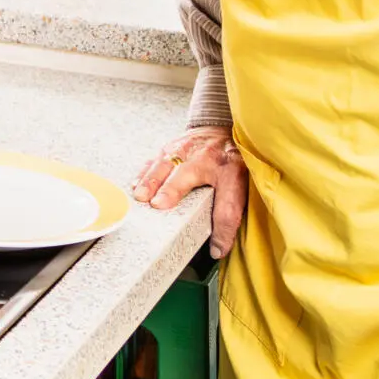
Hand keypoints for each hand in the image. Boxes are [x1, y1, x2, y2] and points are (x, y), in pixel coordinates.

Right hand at [132, 127, 246, 257]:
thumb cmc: (232, 160)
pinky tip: (136, 184)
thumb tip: (218, 249)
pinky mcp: (172, 145)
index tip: (217, 250)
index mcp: (232, 172)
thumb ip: (232, 211)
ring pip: (166, 164)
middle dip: (172, 189)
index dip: (223, 229)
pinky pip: (155, 159)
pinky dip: (144, 173)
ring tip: (141, 197)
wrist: (223, 128)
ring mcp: (187, 148)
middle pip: (188, 175)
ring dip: (152, 181)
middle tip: (158, 205)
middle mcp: (208, 158)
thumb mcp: (243, 182)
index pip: (229, 205)